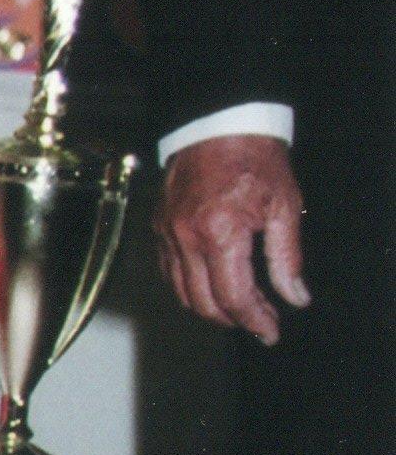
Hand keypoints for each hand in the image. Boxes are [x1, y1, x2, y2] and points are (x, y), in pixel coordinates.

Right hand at [155, 136, 307, 343]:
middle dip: (234, 320)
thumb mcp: (284, 207)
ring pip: (181, 292)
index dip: (255, 321)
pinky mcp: (159, 225)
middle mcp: (186, 237)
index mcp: (220, 232)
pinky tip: (213, 282)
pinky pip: (169, 271)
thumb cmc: (254, 158)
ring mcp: (168, 232)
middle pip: (203, 302)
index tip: (270, 331)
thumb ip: (287, 259)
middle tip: (260, 322)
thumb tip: (295, 297)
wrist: (219, 123)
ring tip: (239, 307)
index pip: (234, 296)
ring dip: (210, 307)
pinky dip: (189, 286)